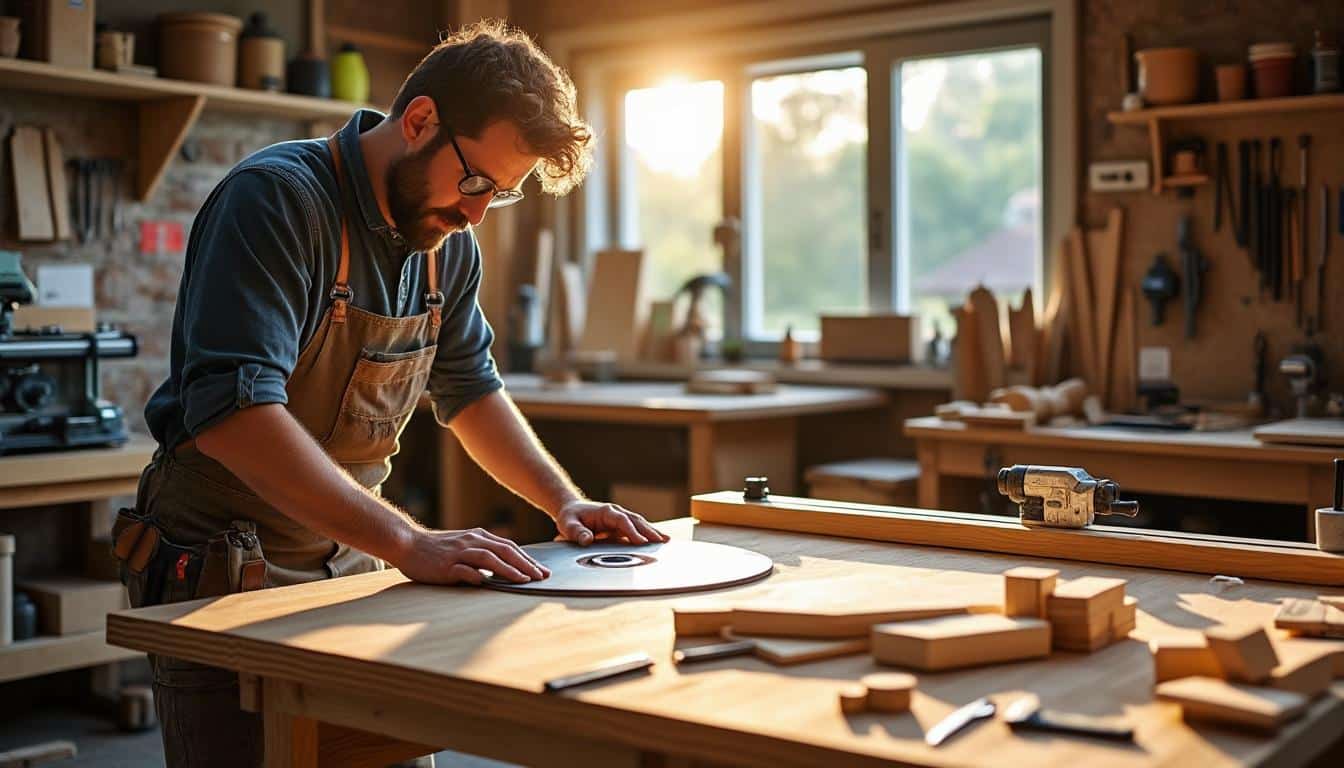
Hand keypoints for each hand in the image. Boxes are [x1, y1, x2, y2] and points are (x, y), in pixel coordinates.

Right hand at [394, 528, 549, 585]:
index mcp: (479, 537)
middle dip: (526, 564)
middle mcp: (472, 541)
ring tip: (524, 580)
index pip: (510, 547)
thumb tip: (505, 567)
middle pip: (505, 551)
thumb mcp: (465, 546)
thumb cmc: (438, 549)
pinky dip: (477, 575)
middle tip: (541, 576)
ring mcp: (459, 552)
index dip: (528, 559)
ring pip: (489, 558)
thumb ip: (483, 554)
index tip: (542, 571)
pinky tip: (487, 582)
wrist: (408, 544)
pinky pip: (463, 570)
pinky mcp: (445, 565)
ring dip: (508, 569)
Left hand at [553, 500, 669, 545]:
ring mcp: (620, 519)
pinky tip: (659, 541)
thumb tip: (588, 539)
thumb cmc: (570, 517)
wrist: (571, 511)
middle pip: (636, 521)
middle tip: (661, 541)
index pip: (622, 520)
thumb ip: (577, 532)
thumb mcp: (568, 524)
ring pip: (639, 524)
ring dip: (652, 532)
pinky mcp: (621, 527)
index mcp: (606, 511)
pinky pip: (637, 530)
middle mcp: (616, 513)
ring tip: (666, 540)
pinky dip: (648, 535)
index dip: (632, 530)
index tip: (641, 541)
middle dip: (649, 531)